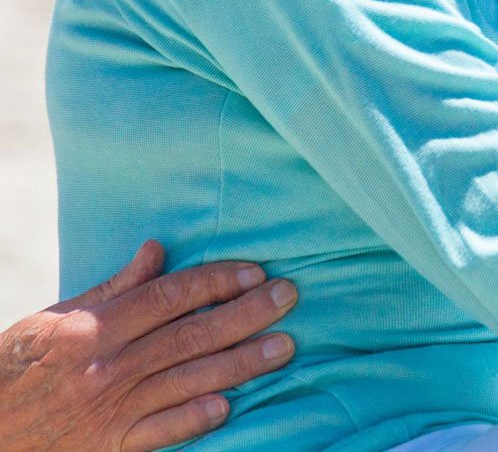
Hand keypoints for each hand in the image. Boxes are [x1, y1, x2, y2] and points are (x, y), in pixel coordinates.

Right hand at [0, 241, 297, 451]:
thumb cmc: (17, 369)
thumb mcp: (52, 321)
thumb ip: (111, 288)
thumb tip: (157, 249)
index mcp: (91, 329)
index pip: (167, 296)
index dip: (215, 281)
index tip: (255, 271)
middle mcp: (104, 368)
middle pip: (189, 334)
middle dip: (245, 313)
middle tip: (289, 296)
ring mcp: (109, 410)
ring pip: (187, 381)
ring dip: (240, 364)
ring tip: (284, 347)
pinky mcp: (110, 447)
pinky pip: (160, 432)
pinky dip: (194, 419)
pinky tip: (228, 406)